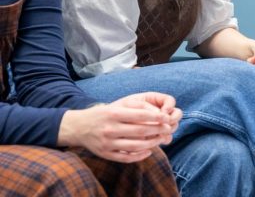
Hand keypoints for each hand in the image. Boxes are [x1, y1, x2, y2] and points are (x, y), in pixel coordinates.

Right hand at [58, 93, 178, 162]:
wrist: (78, 127)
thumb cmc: (103, 114)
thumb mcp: (116, 106)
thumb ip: (136, 107)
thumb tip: (158, 113)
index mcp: (113, 114)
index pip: (140, 116)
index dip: (157, 118)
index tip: (167, 118)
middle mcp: (109, 129)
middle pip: (140, 131)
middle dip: (157, 130)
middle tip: (168, 129)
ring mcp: (107, 143)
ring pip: (135, 146)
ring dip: (152, 143)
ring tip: (160, 139)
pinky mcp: (105, 154)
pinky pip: (126, 157)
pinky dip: (140, 156)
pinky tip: (148, 151)